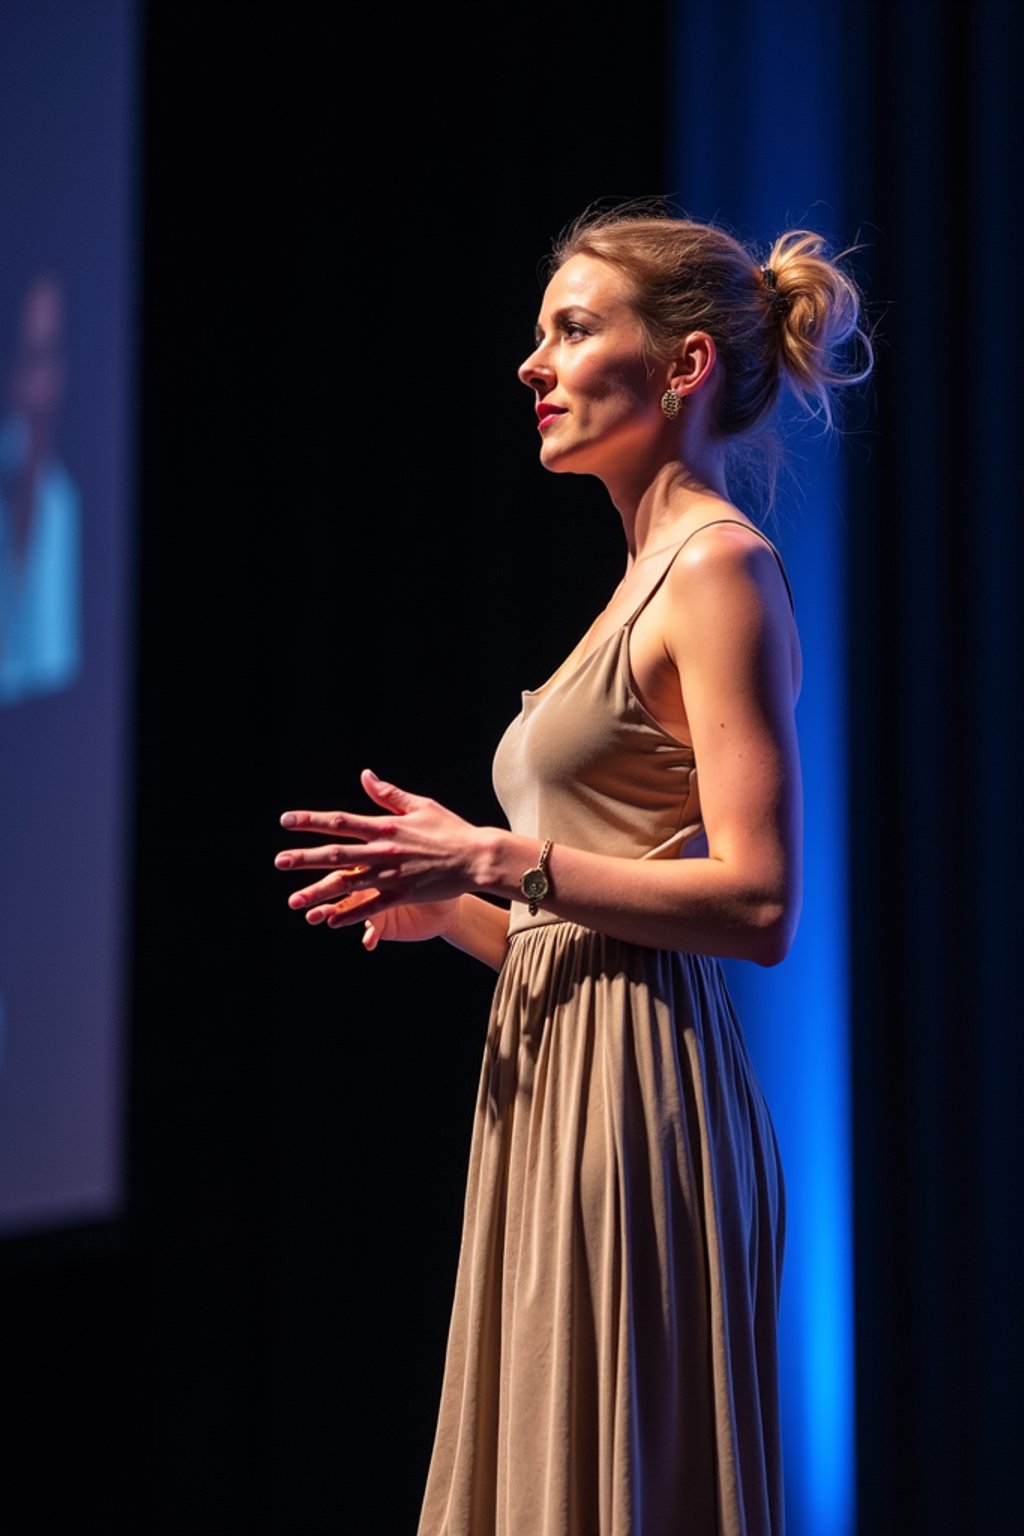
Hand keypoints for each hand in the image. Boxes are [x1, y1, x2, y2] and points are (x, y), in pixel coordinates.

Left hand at [275, 768, 487, 931]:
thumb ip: (389, 795)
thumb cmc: (451, 829)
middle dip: (304, 858)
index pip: (340, 822)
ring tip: (294, 899)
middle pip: (336, 854)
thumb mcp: (420, 805)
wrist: (476, 858)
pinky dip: (350, 915)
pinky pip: (371, 907)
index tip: (286, 821)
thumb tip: (365, 776)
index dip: (311, 821)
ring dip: (318, 892)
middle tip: (279, 861)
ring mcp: (391, 876)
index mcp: (385, 827)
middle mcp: (383, 851)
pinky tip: (330, 922)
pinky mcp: (402, 895)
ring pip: (348, 885)